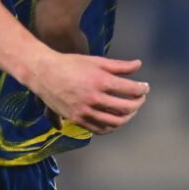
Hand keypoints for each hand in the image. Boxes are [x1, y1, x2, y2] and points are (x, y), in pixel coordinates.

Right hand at [29, 50, 149, 134]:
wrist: (43, 72)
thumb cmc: (71, 63)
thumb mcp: (96, 61)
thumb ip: (119, 65)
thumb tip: (139, 65)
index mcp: (100, 81)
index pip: (131, 90)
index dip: (142, 89)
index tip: (145, 87)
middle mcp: (94, 98)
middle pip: (126, 107)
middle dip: (138, 103)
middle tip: (141, 98)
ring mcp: (84, 111)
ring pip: (115, 122)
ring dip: (127, 117)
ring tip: (131, 110)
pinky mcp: (76, 119)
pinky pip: (99, 129)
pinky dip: (111, 126)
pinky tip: (116, 119)